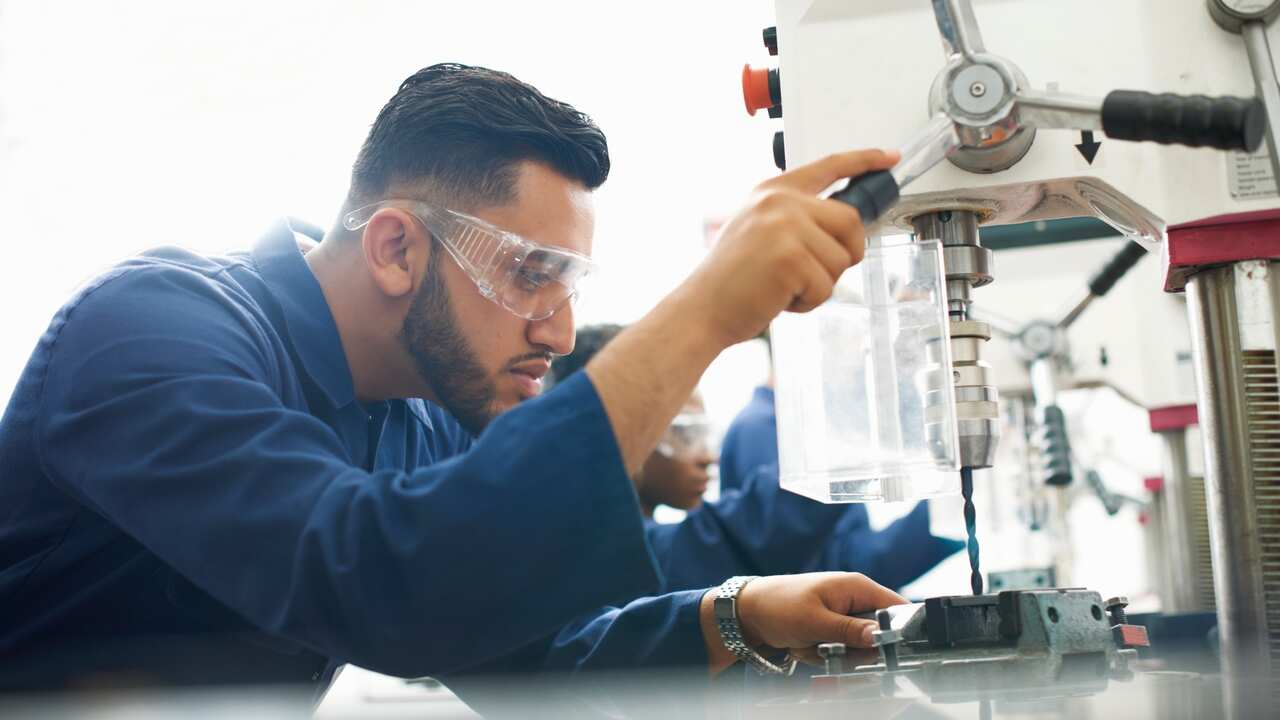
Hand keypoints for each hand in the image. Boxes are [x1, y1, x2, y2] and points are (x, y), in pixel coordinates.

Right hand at [679, 149, 898, 348]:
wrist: (702, 308)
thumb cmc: (731, 279)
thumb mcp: (759, 230)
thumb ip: (797, 219)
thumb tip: (844, 228)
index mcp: (774, 191)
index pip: (829, 166)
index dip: (864, 161)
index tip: (889, 158)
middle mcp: (780, 202)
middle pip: (850, 221)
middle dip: (845, 253)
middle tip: (817, 272)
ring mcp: (785, 227)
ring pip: (841, 259)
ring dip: (820, 284)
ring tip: (784, 286)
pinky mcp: (790, 258)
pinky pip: (826, 286)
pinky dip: (808, 302)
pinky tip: (780, 299)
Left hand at [699, 572, 906, 672]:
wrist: (748, 611)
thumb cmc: (778, 606)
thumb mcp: (815, 621)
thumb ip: (850, 631)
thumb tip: (882, 637)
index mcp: (856, 587)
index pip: (897, 608)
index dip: (899, 631)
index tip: (888, 652)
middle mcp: (853, 599)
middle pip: (878, 634)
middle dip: (856, 650)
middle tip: (830, 648)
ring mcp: (842, 615)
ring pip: (858, 648)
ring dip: (836, 653)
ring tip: (811, 645)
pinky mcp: (831, 629)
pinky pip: (840, 650)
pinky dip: (823, 654)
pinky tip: (805, 647)